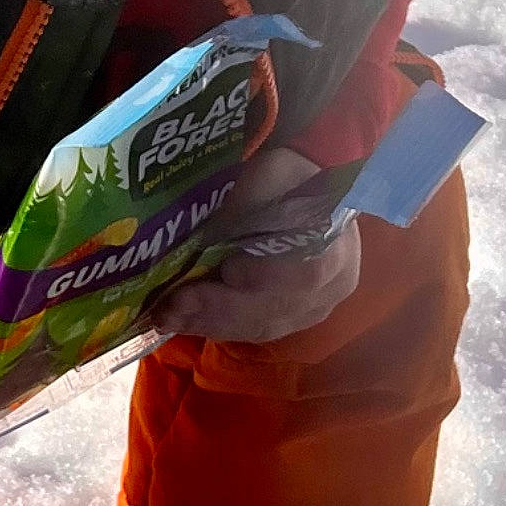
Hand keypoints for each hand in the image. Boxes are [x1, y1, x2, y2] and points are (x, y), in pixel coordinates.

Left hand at [151, 145, 361, 344]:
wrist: (307, 193)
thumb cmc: (287, 179)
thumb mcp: (270, 175)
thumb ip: (246, 204)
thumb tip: (204, 239)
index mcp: (337, 246)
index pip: (305, 274)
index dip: (264, 277)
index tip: (226, 268)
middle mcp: (332, 288)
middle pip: (275, 309)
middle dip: (219, 307)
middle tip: (173, 304)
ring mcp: (313, 309)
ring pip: (260, 325)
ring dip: (211, 322)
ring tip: (169, 316)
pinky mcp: (292, 320)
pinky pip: (254, 330)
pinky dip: (218, 327)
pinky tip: (186, 320)